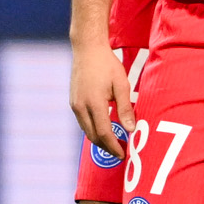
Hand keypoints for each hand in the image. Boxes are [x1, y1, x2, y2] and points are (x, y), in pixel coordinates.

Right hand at [67, 38, 133, 158]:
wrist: (87, 49)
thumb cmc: (107, 64)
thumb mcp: (121, 84)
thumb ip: (126, 108)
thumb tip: (131, 129)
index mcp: (94, 103)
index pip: (104, 133)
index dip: (114, 146)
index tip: (123, 154)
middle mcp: (81, 107)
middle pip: (93, 136)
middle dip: (107, 147)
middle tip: (120, 152)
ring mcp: (75, 105)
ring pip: (86, 131)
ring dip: (99, 140)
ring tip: (114, 143)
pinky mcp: (73, 102)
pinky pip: (83, 122)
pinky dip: (93, 130)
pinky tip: (103, 129)